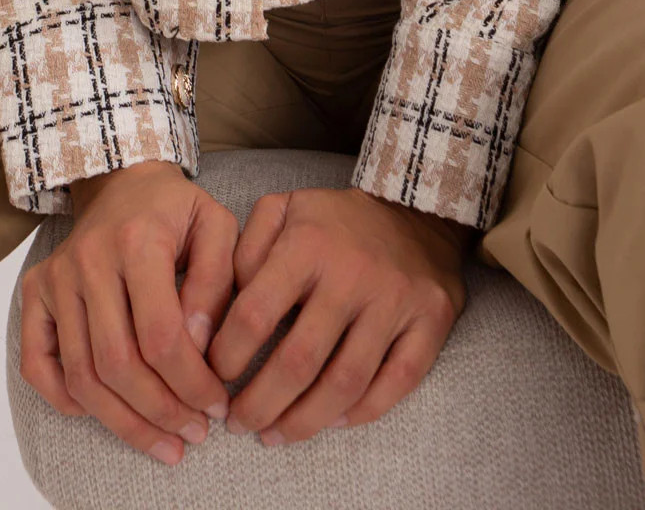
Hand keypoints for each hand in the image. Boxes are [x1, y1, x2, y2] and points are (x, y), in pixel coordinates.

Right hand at [18, 159, 238, 467]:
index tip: (218, 406)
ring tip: (164, 441)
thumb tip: (199, 347)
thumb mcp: (216, 226)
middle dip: (161, 412)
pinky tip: (108, 413)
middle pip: (118, 365)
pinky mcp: (36, 293)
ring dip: (124, 422)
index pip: (160, 335)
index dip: (192, 383)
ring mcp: (55, 278)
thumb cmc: (175, 209)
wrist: (120, 178)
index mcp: (137, 241)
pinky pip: (38, 365)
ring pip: (82, 375)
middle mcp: (87, 260)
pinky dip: (67, 400)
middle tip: (195, 434)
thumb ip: (218, 282)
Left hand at [206, 185, 470, 444]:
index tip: (213, 375)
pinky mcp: (431, 322)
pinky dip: (362, 413)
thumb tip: (226, 306)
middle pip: (299, 361)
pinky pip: (395, 383)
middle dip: (260, 403)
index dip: (228, 354)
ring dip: (304, 420)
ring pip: (346, 382)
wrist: (417, 208)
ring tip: (274, 435)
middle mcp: (352, 274)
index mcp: (308, 243)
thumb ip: (245, 248)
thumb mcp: (283, 209)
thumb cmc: (335, 220)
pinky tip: (331, 422)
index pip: (257, 313)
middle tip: (237, 423)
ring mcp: (396, 301)